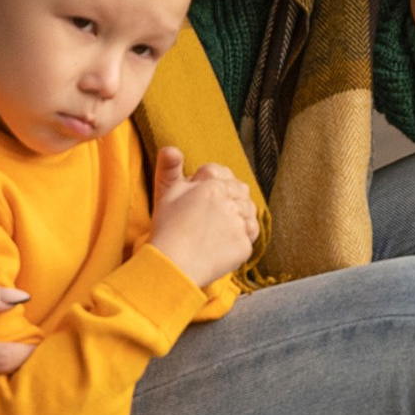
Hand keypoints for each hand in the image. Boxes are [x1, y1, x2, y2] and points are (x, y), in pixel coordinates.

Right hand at [145, 146, 259, 290]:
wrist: (172, 266)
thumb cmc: (166, 229)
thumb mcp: (165, 192)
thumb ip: (170, 167)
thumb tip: (172, 148)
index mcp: (212, 185)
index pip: (224, 176)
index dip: (216, 184)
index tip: (206, 197)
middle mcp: (229, 202)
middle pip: (241, 193)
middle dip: (231, 198)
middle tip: (215, 213)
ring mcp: (239, 224)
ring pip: (249, 213)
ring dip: (240, 217)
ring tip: (222, 228)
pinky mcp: (244, 246)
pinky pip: (249, 237)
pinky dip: (241, 239)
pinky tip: (225, 243)